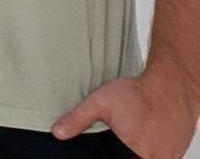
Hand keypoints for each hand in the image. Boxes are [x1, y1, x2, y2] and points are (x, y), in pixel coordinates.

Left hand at [53, 74, 199, 157]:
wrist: (171, 84)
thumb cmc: (139, 93)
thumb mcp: (100, 104)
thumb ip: (78, 119)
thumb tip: (58, 133)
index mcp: (137, 153)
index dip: (111, 154)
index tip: (113, 143)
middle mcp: (155, 157)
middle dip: (124, 151)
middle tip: (122, 134)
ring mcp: (169, 155)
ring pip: (147, 158)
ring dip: (137, 150)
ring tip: (133, 131)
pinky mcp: (177, 149)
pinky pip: (162, 154)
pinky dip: (151, 148)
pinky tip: (144, 133)